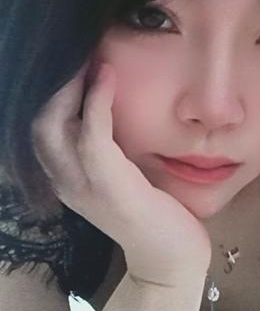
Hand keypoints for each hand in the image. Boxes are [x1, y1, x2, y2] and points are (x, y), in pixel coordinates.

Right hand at [31, 60, 211, 286]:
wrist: (172, 257)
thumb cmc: (152, 209)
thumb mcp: (121, 171)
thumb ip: (107, 143)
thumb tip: (106, 99)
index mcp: (66, 177)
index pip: (41, 128)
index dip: (51, 91)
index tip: (72, 58)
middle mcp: (65, 182)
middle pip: (37, 124)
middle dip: (54, 84)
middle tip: (78, 53)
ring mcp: (83, 187)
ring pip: (52, 128)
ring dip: (69, 88)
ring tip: (89, 58)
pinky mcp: (109, 188)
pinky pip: (91, 138)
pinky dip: (96, 103)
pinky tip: (107, 78)